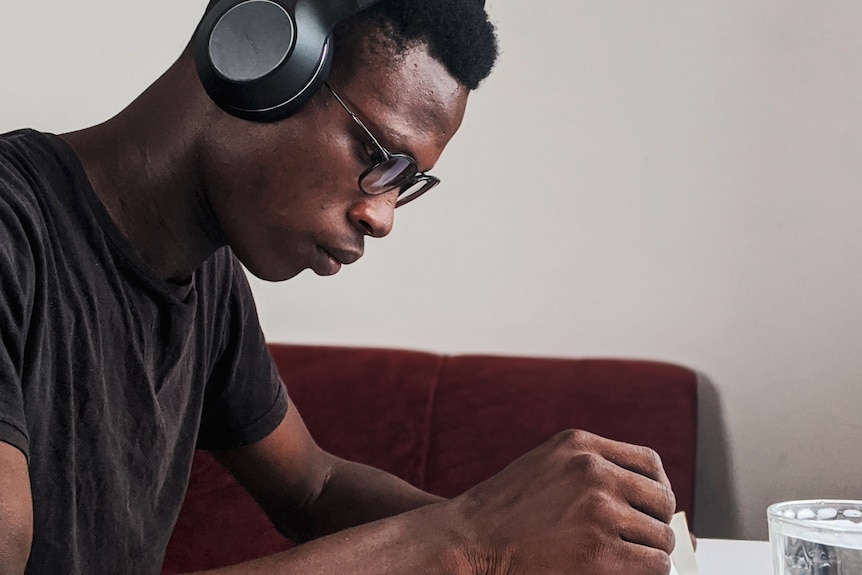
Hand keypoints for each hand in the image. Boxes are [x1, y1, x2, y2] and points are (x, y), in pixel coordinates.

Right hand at [450, 429, 676, 574]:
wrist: (468, 539)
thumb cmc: (504, 510)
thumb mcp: (546, 466)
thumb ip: (589, 467)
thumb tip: (652, 496)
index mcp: (580, 445)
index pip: (649, 463)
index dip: (656, 489)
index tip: (648, 509)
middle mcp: (593, 471)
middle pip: (661, 500)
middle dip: (654, 524)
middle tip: (638, 541)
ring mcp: (598, 510)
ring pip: (661, 537)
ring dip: (650, 552)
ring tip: (627, 560)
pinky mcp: (599, 552)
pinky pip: (655, 565)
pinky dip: (646, 573)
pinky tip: (625, 572)